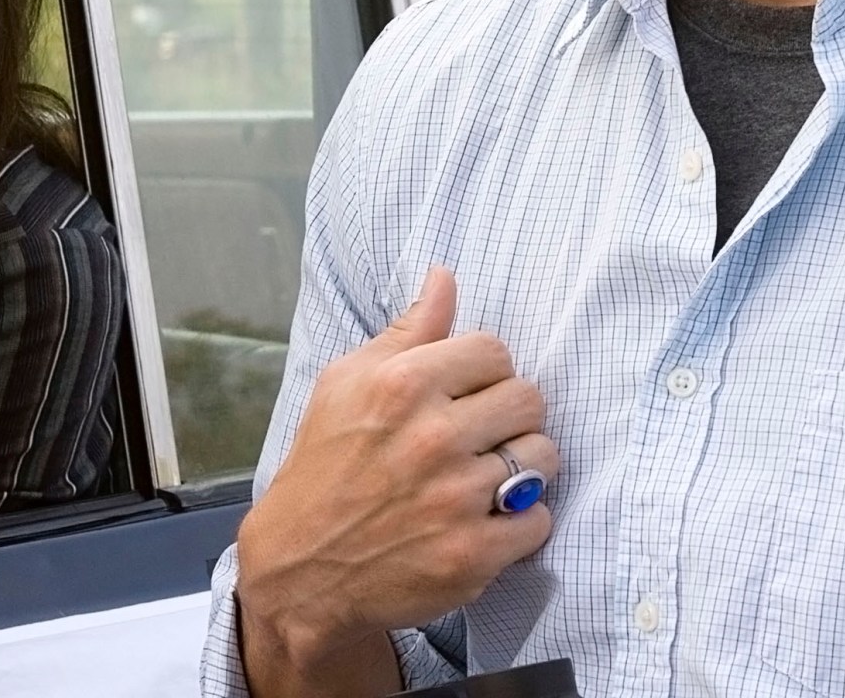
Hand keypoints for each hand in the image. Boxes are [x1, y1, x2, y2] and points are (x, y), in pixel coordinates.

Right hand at [235, 267, 557, 697]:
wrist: (300, 568)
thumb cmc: (324, 466)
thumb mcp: (346, 383)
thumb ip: (407, 330)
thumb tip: (445, 276)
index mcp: (402, 385)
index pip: (494, 350)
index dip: (484, 370)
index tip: (466, 393)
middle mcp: (433, 438)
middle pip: (529, 399)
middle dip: (510, 414)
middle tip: (482, 433)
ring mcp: (456, 500)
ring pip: (543, 456)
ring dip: (525, 466)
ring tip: (490, 475)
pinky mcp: (472, 556)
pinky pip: (540, 520)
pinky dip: (522, 521)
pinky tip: (488, 518)